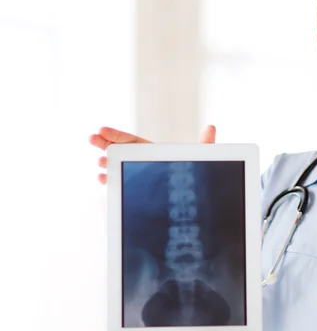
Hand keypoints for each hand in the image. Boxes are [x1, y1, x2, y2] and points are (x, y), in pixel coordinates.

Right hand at [89, 125, 216, 183]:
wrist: (196, 204)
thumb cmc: (200, 177)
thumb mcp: (204, 160)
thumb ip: (206, 144)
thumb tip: (211, 127)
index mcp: (156, 152)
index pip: (133, 141)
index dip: (117, 135)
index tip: (101, 129)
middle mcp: (143, 164)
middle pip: (120, 151)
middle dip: (105, 145)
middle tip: (91, 139)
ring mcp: (138, 179)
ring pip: (119, 169)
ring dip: (107, 164)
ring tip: (100, 162)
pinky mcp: (136, 194)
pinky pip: (121, 185)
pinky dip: (111, 182)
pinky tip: (104, 179)